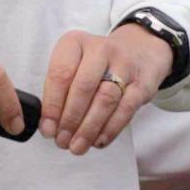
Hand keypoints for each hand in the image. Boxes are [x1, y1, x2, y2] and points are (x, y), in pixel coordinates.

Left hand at [39, 25, 173, 154]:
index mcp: (75, 43)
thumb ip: (60, 90)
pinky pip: (126, 109)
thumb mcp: (75, 65)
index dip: (52, 106)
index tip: (47, 129)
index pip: (60, 74)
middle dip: (70, 119)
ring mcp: (124, 64)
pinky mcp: (142, 83)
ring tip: (77, 146)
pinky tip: (98, 141)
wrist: (140, 51)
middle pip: (83, 87)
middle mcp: (100, 49)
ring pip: (105, 99)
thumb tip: (49, 126)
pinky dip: (110, 129)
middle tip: (61, 141)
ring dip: (88, 128)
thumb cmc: (97, 64)